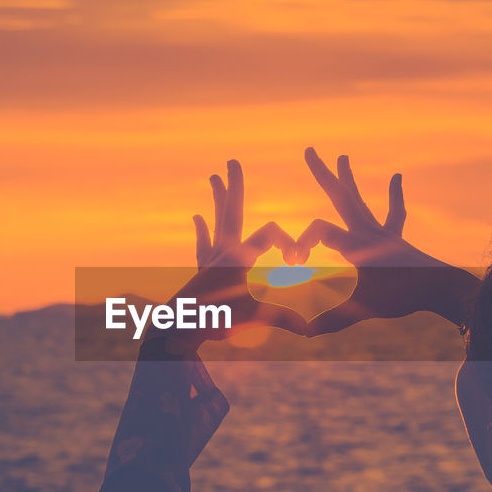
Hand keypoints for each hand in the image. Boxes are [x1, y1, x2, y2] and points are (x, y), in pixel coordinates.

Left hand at [158, 159, 308, 351]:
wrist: (181, 328)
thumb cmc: (218, 320)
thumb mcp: (257, 318)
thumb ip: (285, 319)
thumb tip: (310, 329)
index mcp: (239, 256)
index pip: (269, 233)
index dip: (288, 240)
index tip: (297, 262)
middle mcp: (224, 251)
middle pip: (232, 210)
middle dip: (234, 186)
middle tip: (231, 162)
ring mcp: (211, 259)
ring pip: (217, 221)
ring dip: (218, 199)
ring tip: (214, 176)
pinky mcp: (203, 271)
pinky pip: (203, 246)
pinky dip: (202, 231)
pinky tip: (197, 217)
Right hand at [296, 147, 479, 333]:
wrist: (440, 288)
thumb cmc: (402, 297)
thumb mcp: (363, 309)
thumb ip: (332, 320)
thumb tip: (304, 333)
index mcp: (356, 244)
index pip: (319, 231)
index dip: (300, 242)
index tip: (293, 263)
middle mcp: (367, 232)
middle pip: (340, 196)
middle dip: (323, 173)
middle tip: (310, 150)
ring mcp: (382, 233)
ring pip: (361, 201)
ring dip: (349, 179)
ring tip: (343, 156)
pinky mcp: (395, 240)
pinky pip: (394, 214)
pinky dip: (394, 196)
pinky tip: (397, 177)